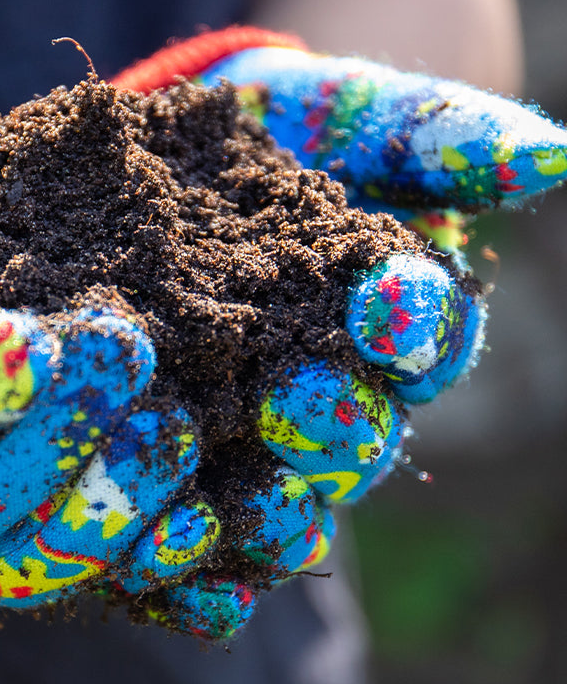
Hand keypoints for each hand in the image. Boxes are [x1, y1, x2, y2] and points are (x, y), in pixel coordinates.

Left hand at [103, 26, 566, 638]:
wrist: (198, 154)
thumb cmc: (296, 129)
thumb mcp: (360, 116)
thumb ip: (442, 138)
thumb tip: (551, 152)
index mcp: (389, 324)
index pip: (423, 341)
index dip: (413, 329)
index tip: (386, 309)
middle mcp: (337, 392)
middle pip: (354, 434)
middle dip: (333, 425)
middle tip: (296, 406)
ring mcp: (259, 436)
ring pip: (282, 495)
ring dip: (261, 508)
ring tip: (221, 504)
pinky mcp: (185, 460)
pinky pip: (199, 525)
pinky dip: (187, 554)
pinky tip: (156, 567)